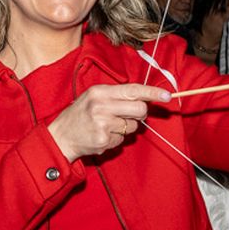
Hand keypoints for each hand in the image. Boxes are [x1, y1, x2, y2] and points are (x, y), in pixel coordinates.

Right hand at [48, 83, 171, 160]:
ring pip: (133, 127)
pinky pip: (122, 140)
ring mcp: (102, 124)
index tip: (167, 96)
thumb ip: (117, 96)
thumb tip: (144, 99)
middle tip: (129, 116)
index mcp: (101, 92)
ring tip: (107, 127)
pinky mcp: (103, 139)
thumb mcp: (94, 97)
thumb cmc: (80, 115)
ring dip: (125, 128)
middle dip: (140, 115)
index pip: (133, 90)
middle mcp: (102, 106)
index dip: (153, 92)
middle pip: (139, 110)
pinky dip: (116, 139)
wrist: (60, 136)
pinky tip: (102, 136)